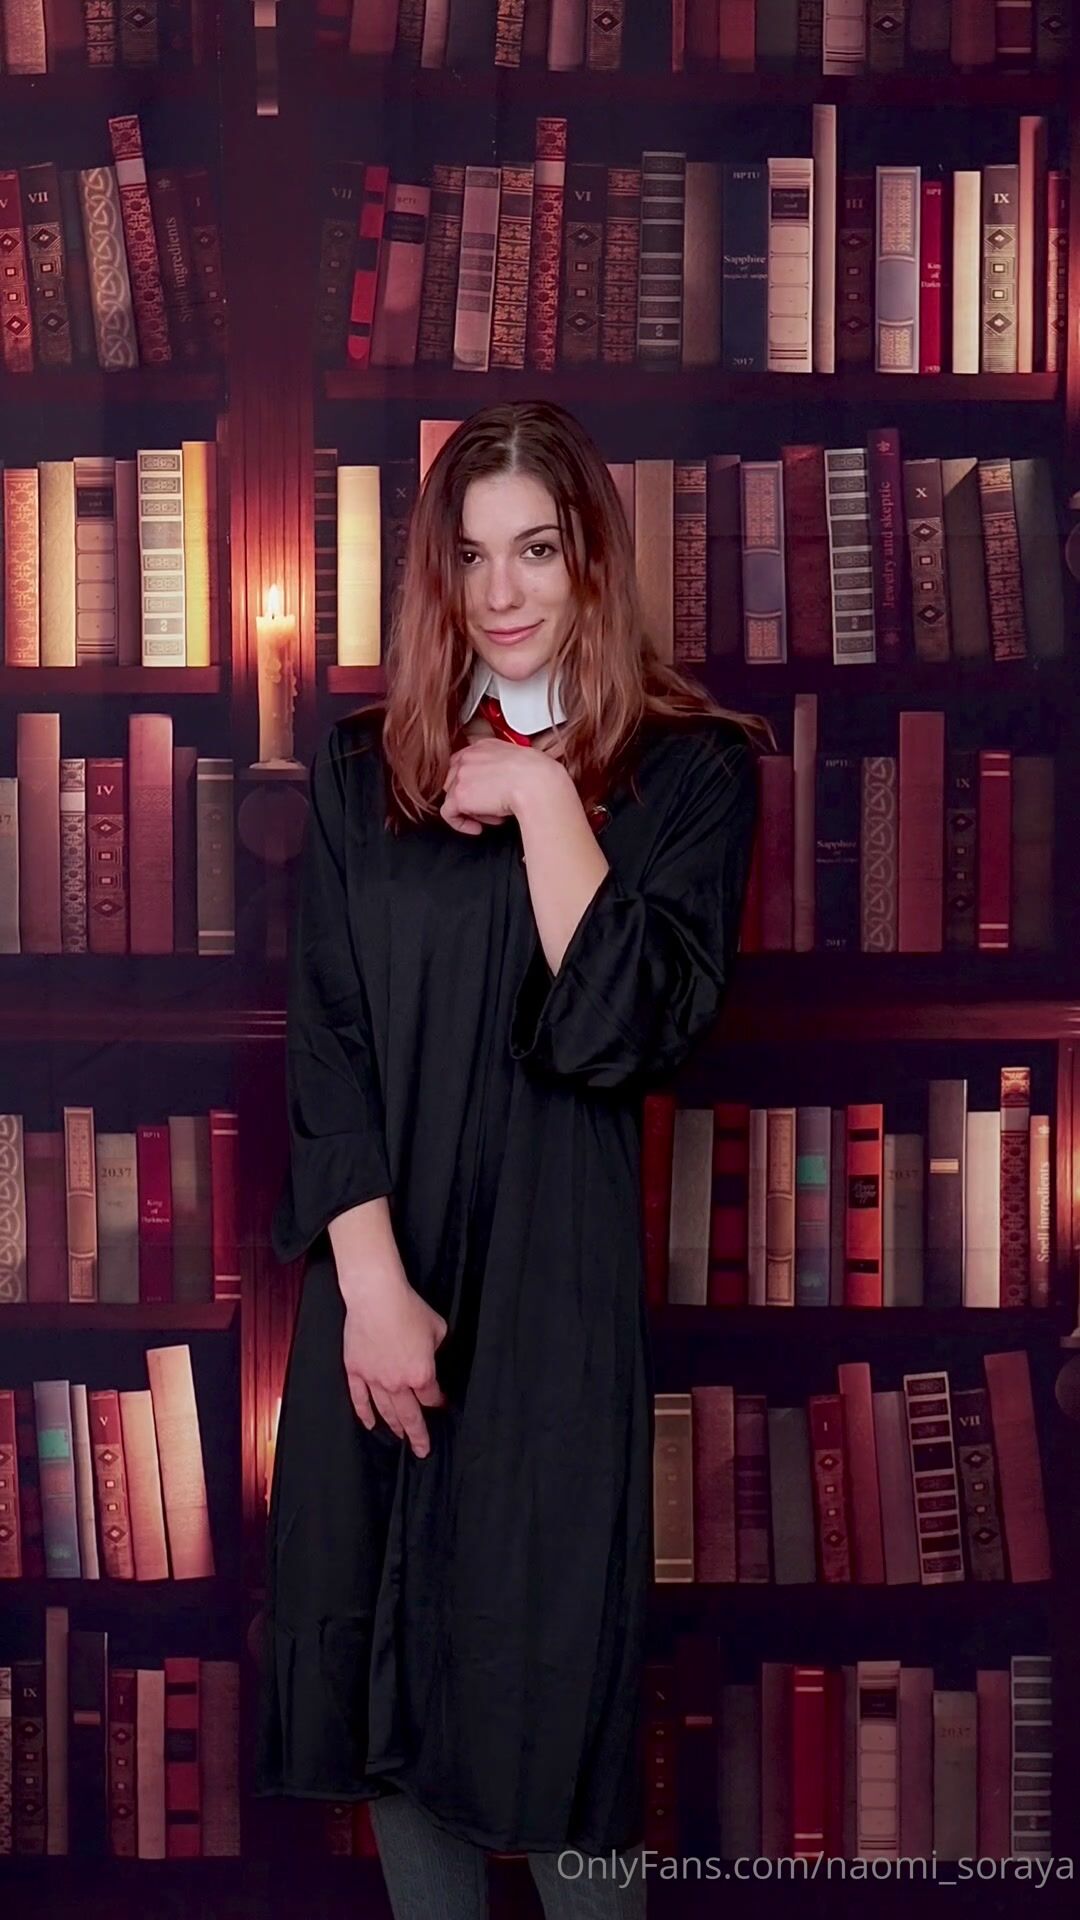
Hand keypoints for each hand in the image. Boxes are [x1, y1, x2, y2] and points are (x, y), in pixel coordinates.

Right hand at [340, 1270, 448, 1458]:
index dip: (437, 1401)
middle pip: (409, 1416)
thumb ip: (436, 1348)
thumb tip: (429, 1353)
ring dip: (394, 1427)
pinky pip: (360, 1399)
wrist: (377, 1297)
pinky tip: (370, 1425)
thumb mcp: (437, 1328)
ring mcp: (374, 1379)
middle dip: (417, 1435)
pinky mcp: (356, 1371)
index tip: (440, 1403)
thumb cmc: (409, 1309)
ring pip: (385, 1411)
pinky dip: (365, 1414)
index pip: (431, 1397)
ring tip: (400, 1438)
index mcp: (422, 1374)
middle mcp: (398, 1383)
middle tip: (422, 1450)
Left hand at [440, 736, 569, 835]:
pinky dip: (461, 824)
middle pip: (454, 780)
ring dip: (471, 810)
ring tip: (492, 816)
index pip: (464, 763)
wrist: (537, 784)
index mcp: (483, 746)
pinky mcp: (459, 795)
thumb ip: (503, 768)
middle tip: (489, 807)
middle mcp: (468, 757)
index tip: (481, 794)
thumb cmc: (538, 776)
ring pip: (454, 797)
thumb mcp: (519, 762)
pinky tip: (477, 828)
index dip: (471, 782)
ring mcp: (461, 775)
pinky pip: (449, 813)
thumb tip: (501, 783)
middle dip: (470, 796)